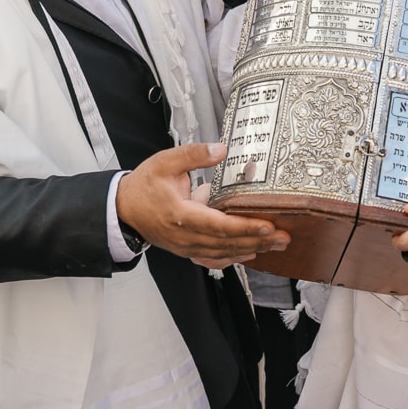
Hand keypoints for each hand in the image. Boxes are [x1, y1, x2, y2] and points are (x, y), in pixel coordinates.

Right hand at [116, 142, 288, 262]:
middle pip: (227, 243)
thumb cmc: (144, 186)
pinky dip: (232, 258)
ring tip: (275, 246)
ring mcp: (186, 246)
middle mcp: (185, 236)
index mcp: (181, 215)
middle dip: (258, 241)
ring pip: (222, 253)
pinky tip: (250, 254)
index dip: (245, 227)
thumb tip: (220, 150)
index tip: (267, 226)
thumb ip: (194, 155)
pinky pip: (212, 258)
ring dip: (250, 250)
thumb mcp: (166, 162)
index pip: (219, 225)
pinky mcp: (186, 249)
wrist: (123, 208)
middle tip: (284, 238)